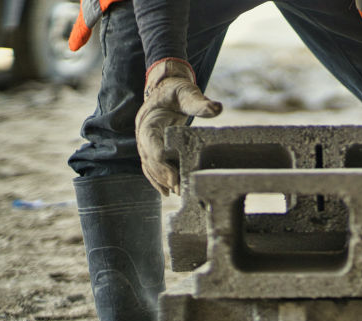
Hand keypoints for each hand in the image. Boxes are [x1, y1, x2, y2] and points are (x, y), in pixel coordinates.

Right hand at [135, 58, 221, 194]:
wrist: (166, 87)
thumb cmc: (177, 90)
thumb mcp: (187, 93)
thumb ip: (200, 103)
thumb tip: (217, 108)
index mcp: (149, 120)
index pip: (150, 144)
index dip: (161, 162)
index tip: (173, 177)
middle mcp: (143, 132)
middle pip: (148, 158)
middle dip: (162, 175)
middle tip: (178, 189)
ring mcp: (145, 140)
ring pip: (148, 164)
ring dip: (160, 180)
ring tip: (176, 192)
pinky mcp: (151, 146)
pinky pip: (150, 165)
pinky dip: (157, 178)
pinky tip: (167, 191)